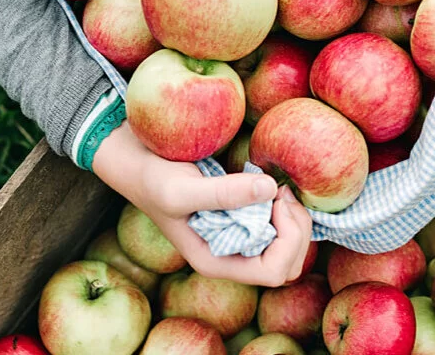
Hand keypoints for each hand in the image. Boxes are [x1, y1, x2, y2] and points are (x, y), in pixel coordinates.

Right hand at [92, 124, 313, 286]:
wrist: (138, 161)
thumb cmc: (153, 180)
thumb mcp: (181, 189)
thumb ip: (224, 193)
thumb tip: (270, 189)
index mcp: (217, 262)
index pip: (273, 272)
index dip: (286, 240)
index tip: (274, 202)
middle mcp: (231, 256)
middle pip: (289, 264)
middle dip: (296, 230)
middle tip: (281, 193)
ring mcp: (238, 238)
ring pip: (290, 246)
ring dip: (294, 218)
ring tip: (277, 188)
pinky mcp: (243, 218)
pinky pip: (280, 225)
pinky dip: (285, 207)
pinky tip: (271, 185)